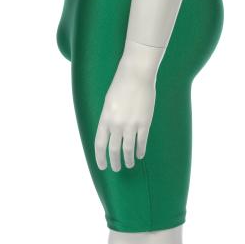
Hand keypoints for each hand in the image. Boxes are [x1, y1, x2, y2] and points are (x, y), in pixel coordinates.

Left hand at [94, 40, 163, 170]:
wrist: (136, 75)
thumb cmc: (121, 85)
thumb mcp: (108, 102)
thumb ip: (108, 119)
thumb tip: (110, 133)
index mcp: (105, 119)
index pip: (100, 144)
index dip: (101, 157)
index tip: (102, 166)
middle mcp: (116, 124)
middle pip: (114, 149)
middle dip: (115, 161)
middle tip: (116, 168)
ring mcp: (131, 124)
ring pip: (128, 149)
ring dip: (128, 159)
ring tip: (129, 165)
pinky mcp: (144, 123)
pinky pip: (141, 141)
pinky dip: (140, 150)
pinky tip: (140, 155)